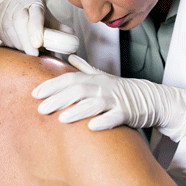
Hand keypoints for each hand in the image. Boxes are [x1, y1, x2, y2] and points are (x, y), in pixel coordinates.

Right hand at [0, 0, 70, 55]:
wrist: (22, 6)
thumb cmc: (39, 15)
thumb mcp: (51, 20)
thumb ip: (60, 29)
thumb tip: (71, 38)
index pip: (36, 12)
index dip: (36, 28)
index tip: (38, 44)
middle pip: (19, 20)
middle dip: (25, 40)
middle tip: (33, 54)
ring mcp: (4, 6)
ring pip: (7, 27)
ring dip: (18, 43)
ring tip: (27, 51)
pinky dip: (9, 42)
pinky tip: (17, 45)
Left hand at [32, 55, 185, 141]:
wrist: (149, 97)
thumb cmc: (121, 89)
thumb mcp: (101, 76)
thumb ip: (84, 69)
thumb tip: (70, 58)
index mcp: (94, 79)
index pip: (69, 79)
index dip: (52, 85)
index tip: (35, 93)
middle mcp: (102, 87)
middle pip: (78, 90)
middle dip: (58, 99)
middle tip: (40, 108)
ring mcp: (114, 100)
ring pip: (94, 103)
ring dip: (77, 110)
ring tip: (61, 119)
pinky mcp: (126, 113)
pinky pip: (115, 117)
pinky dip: (104, 121)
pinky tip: (92, 127)